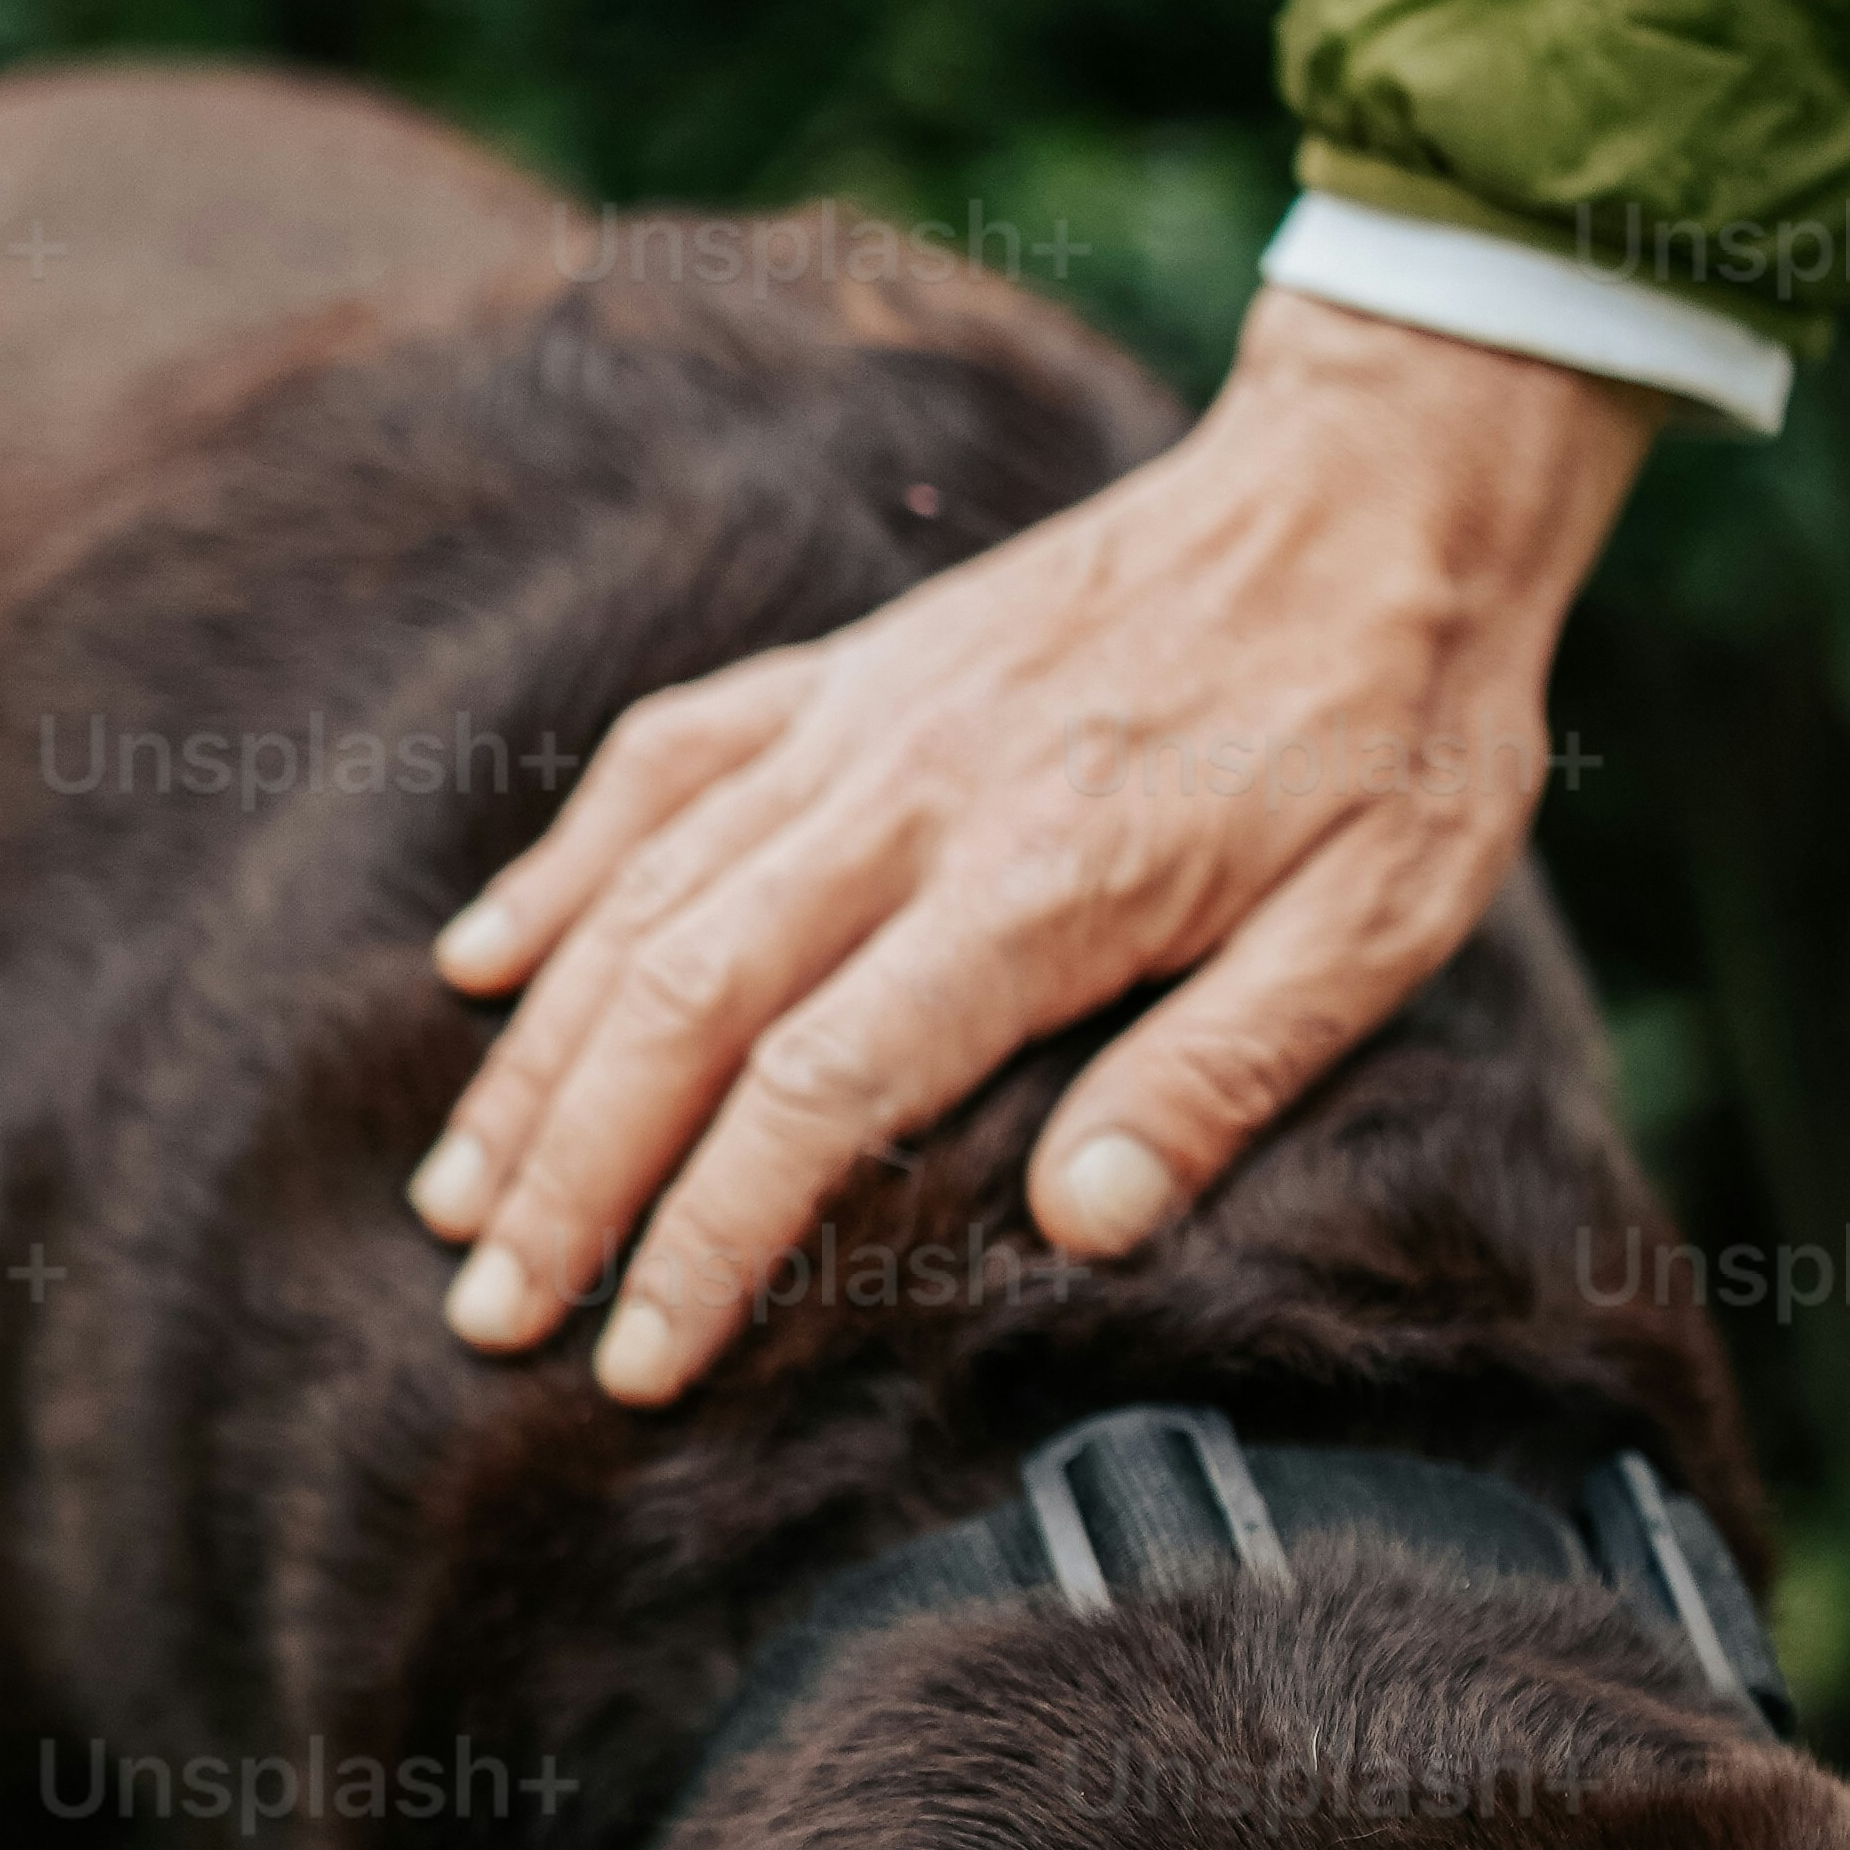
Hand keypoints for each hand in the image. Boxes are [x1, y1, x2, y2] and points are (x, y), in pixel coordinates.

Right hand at [406, 282, 1656, 1400]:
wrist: (1376, 488)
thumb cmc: (1392, 730)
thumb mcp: (1376, 926)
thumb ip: (1222, 1072)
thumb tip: (1086, 1231)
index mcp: (1038, 882)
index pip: (817, 1091)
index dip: (704, 1238)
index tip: (633, 1362)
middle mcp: (910, 795)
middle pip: (680, 1007)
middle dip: (568, 1177)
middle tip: (491, 1318)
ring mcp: (862, 720)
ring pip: (641, 900)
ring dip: (535, 1059)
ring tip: (458, 1199)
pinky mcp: (849, 667)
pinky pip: (664, 766)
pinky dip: (560, 868)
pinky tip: (483, 965)